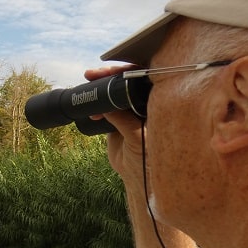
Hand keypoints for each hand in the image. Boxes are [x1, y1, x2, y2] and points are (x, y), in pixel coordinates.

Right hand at [83, 66, 146, 187]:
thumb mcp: (136, 138)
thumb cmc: (147, 158)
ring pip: (116, 90)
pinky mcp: (119, 116)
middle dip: (110, 75)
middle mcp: (147, 102)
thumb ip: (124, 120)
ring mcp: (132, 108)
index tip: (111, 71)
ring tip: (88, 81)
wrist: (136, 175)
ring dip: (101, 85)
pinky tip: (89, 104)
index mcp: (160, 102)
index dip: (128, 71)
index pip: (145, 78)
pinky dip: (97, 100)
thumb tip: (106, 104)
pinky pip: (107, 103)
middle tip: (94, 74)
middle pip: (128, 80)